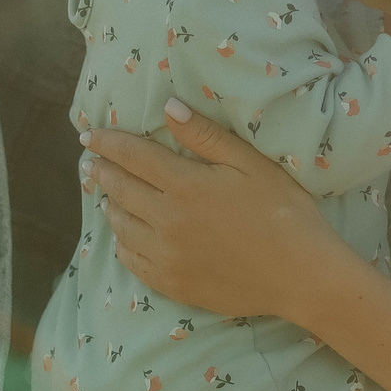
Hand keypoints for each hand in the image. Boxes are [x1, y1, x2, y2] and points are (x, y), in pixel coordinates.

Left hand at [82, 100, 343, 320]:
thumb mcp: (252, 164)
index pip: (133, 156)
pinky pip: (132, 261)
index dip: (108, 143)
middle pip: (120, 189)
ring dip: (109, 205)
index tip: (88, 135)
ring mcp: (167, 256)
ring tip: (104, 195)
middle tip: (88, 162)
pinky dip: (122, 243)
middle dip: (101, 171)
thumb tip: (168, 107)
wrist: (302, 276)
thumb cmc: (285, 212)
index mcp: (186, 185)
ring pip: (122, 226)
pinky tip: (123, 236)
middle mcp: (167, 220)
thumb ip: (206, 136)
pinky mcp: (173, 284)